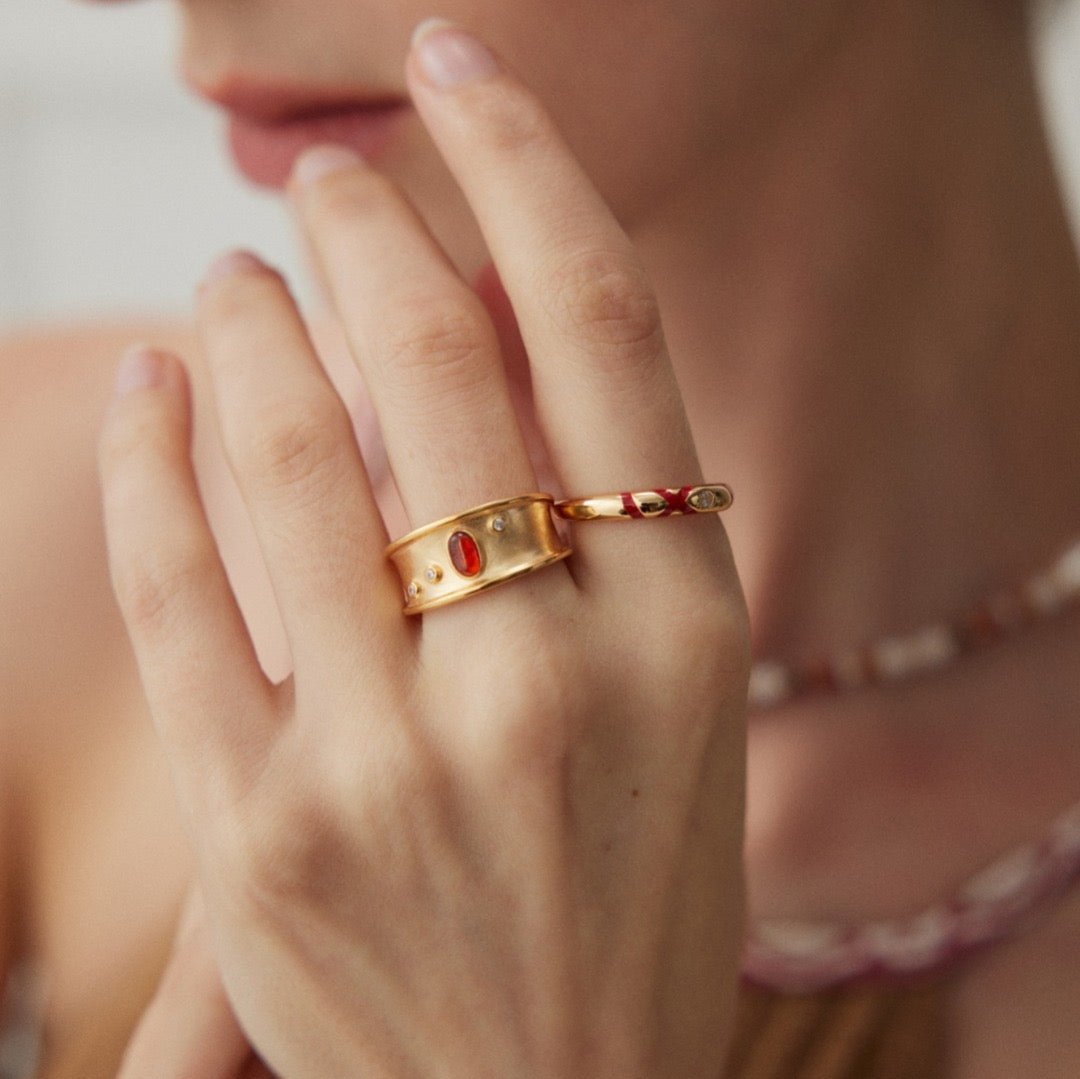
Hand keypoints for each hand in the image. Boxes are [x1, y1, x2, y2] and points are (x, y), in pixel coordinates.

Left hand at [99, 20, 748, 1078]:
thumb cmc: (632, 899)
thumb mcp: (678, 710)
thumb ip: (607, 534)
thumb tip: (490, 349)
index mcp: (686, 636)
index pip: (605, 328)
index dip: (529, 168)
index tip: (464, 77)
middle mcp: (552, 678)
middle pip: (440, 367)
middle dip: (372, 231)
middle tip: (335, 183)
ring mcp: (397, 760)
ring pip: (292, 458)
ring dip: (251, 325)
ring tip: (238, 272)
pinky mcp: (265, 834)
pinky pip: (183, 594)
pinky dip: (151, 464)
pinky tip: (149, 390)